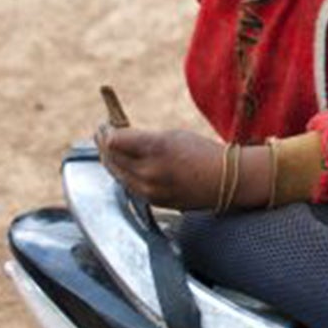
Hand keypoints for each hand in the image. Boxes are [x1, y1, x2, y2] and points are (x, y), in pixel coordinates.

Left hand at [96, 125, 225, 209]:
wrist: (225, 180)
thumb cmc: (202, 152)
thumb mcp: (172, 135)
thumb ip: (142, 138)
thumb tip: (116, 138)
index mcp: (155, 148)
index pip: (114, 141)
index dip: (106, 132)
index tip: (106, 125)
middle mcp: (148, 171)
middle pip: (111, 158)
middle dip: (104, 145)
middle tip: (102, 134)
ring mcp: (149, 190)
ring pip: (117, 174)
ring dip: (112, 160)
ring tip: (112, 149)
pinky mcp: (152, 202)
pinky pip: (129, 186)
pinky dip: (124, 174)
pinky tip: (127, 165)